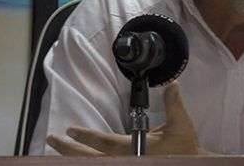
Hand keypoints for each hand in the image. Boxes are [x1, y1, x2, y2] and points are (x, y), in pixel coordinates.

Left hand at [47, 81, 209, 155]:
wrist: (190, 162)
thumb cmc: (184, 146)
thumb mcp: (181, 124)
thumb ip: (174, 104)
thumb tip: (172, 84)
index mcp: (137, 149)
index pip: (107, 143)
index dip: (87, 137)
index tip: (71, 130)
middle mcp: (127, 160)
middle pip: (91, 158)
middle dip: (70, 149)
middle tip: (53, 139)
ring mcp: (125, 165)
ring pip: (92, 164)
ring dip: (73, 157)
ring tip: (57, 148)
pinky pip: (100, 165)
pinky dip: (86, 161)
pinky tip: (76, 158)